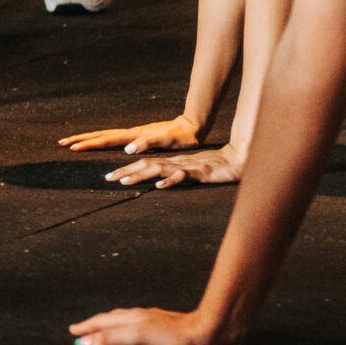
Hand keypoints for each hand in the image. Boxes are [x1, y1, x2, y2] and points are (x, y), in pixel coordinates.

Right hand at [60, 115, 201, 153]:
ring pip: (105, 135)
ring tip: (75, 142)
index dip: (88, 144)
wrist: (192, 125)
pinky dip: (101, 140)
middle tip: (62, 142)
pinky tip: (101, 143)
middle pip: (100, 135)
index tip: (71, 147)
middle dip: (80, 139)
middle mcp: (131, 133)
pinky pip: (114, 138)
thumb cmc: (182, 137)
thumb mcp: (167, 141)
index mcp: (134, 136)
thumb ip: (148, 144)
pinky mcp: (138, 136)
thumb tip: (127, 149)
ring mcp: (134, 134)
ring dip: (88, 139)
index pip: (105, 140)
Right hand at [70, 306, 235, 344]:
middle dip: (93, 325)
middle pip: (110, 320)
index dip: (86, 328)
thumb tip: (87, 342)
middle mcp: (139, 318)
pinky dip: (126, 331)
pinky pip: (137, 329)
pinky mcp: (164, 331)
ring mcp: (152, 323)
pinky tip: (133, 336)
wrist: (209, 334)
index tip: (72, 332)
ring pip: (124, 322)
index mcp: (130, 319)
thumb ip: (113, 338)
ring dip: (109, 327)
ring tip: (101, 331)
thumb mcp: (140, 337)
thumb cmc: (176, 337)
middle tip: (80, 331)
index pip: (101, 322)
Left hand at [103, 141, 244, 188]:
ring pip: (159, 169)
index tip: (110, 176)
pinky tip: (159, 186)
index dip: (127, 169)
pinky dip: (170, 181)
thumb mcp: (193, 171)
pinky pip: (182, 176)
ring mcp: (187, 167)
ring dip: (140, 174)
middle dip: (125, 171)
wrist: (239, 158)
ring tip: (124, 181)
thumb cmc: (216, 166)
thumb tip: (161, 181)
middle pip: (146, 165)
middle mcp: (176, 162)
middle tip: (106, 178)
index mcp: (173, 162)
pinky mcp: (199, 172)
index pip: (146, 164)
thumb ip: (178, 174)